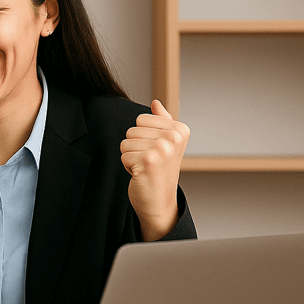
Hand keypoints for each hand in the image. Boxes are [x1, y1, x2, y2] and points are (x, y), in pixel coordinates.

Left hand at [120, 100, 189, 240]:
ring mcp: (162, 149)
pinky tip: (141, 174)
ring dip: (131, 157)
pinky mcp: (148, 162)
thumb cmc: (161, 170)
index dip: (142, 135)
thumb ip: (162, 121)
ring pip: (125, 143)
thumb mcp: (166, 143)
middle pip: (132, 130)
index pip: (141, 118)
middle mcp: (174, 138)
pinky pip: (123, 155)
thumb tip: (155, 102)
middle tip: (149, 162)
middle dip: (135, 147)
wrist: (160, 201)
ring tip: (145, 167)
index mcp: (180, 130)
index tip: (155, 150)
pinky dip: (128, 167)